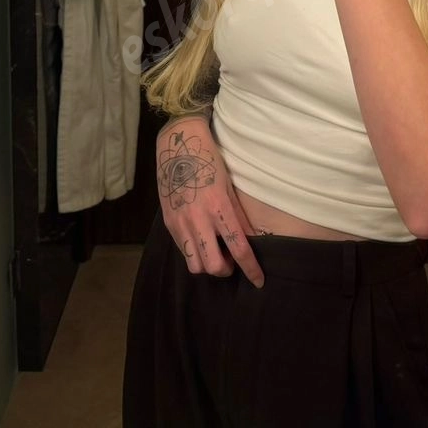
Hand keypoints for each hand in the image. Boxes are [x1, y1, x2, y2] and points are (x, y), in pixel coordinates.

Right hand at [157, 117, 264, 287]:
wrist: (178, 146)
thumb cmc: (209, 162)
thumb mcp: (228, 187)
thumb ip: (239, 216)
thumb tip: (252, 239)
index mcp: (219, 208)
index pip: (239, 249)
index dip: (251, 269)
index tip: (258, 281)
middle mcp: (199, 220)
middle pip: (213, 266)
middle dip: (225, 271)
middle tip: (230, 261)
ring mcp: (181, 223)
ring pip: (194, 265)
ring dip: (207, 265)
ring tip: (213, 251)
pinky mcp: (169, 223)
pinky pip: (183, 250)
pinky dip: (194, 253)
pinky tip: (200, 240)